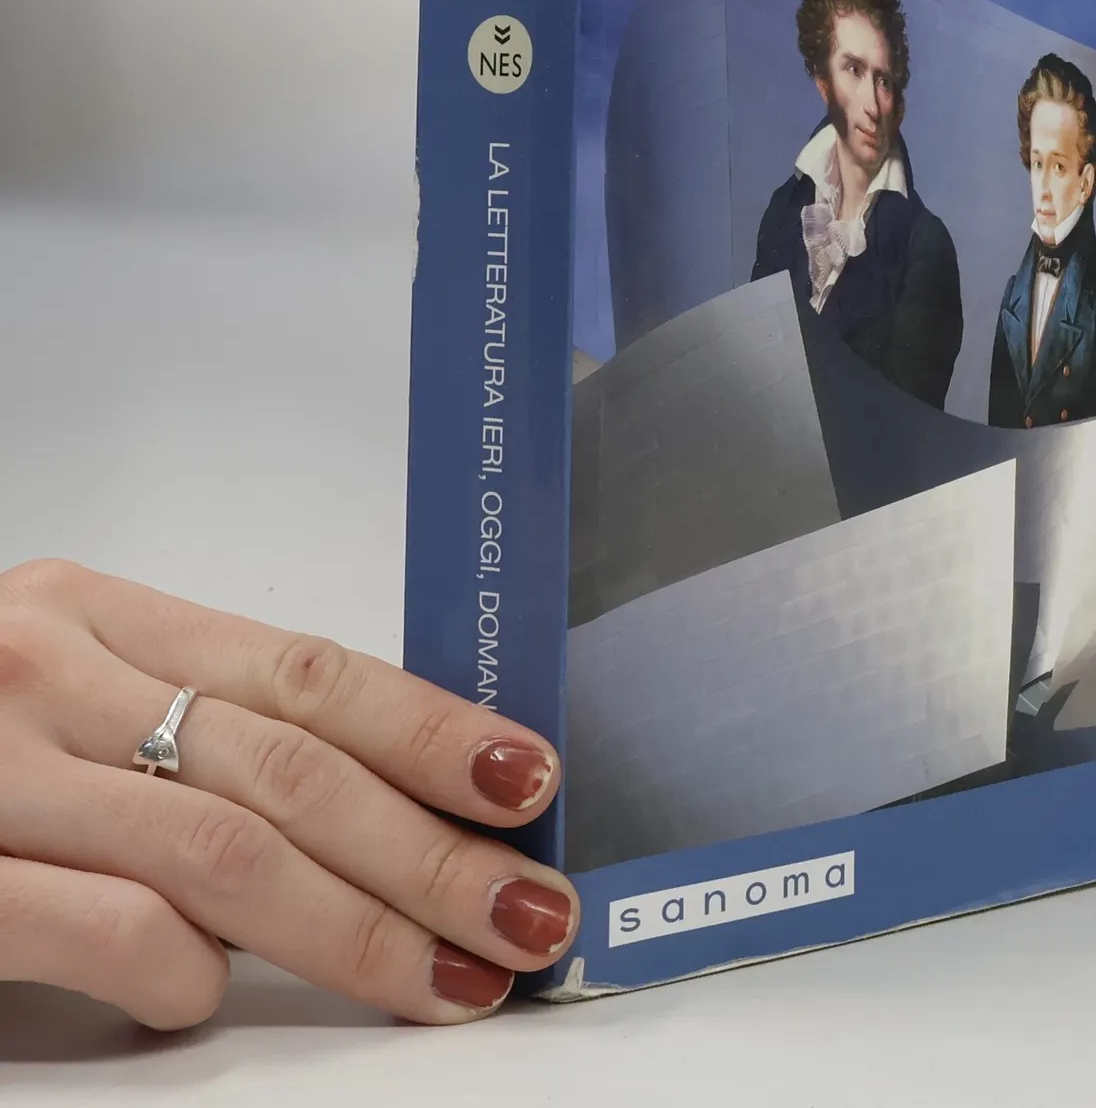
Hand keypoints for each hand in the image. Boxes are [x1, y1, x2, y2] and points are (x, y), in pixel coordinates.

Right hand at [0, 560, 575, 1027]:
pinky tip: (217, 1000)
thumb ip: (188, 723)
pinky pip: (103, 929)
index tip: (527, 779)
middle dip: (429, 850)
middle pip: (290, 768)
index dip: (429, 728)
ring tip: (454, 979)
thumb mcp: (63, 689)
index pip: (307, 670)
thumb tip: (376, 794)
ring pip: (224, 850)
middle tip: (529, 912)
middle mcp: (46, 672)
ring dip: (359, 929)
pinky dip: (183, 974)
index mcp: (98, 613)